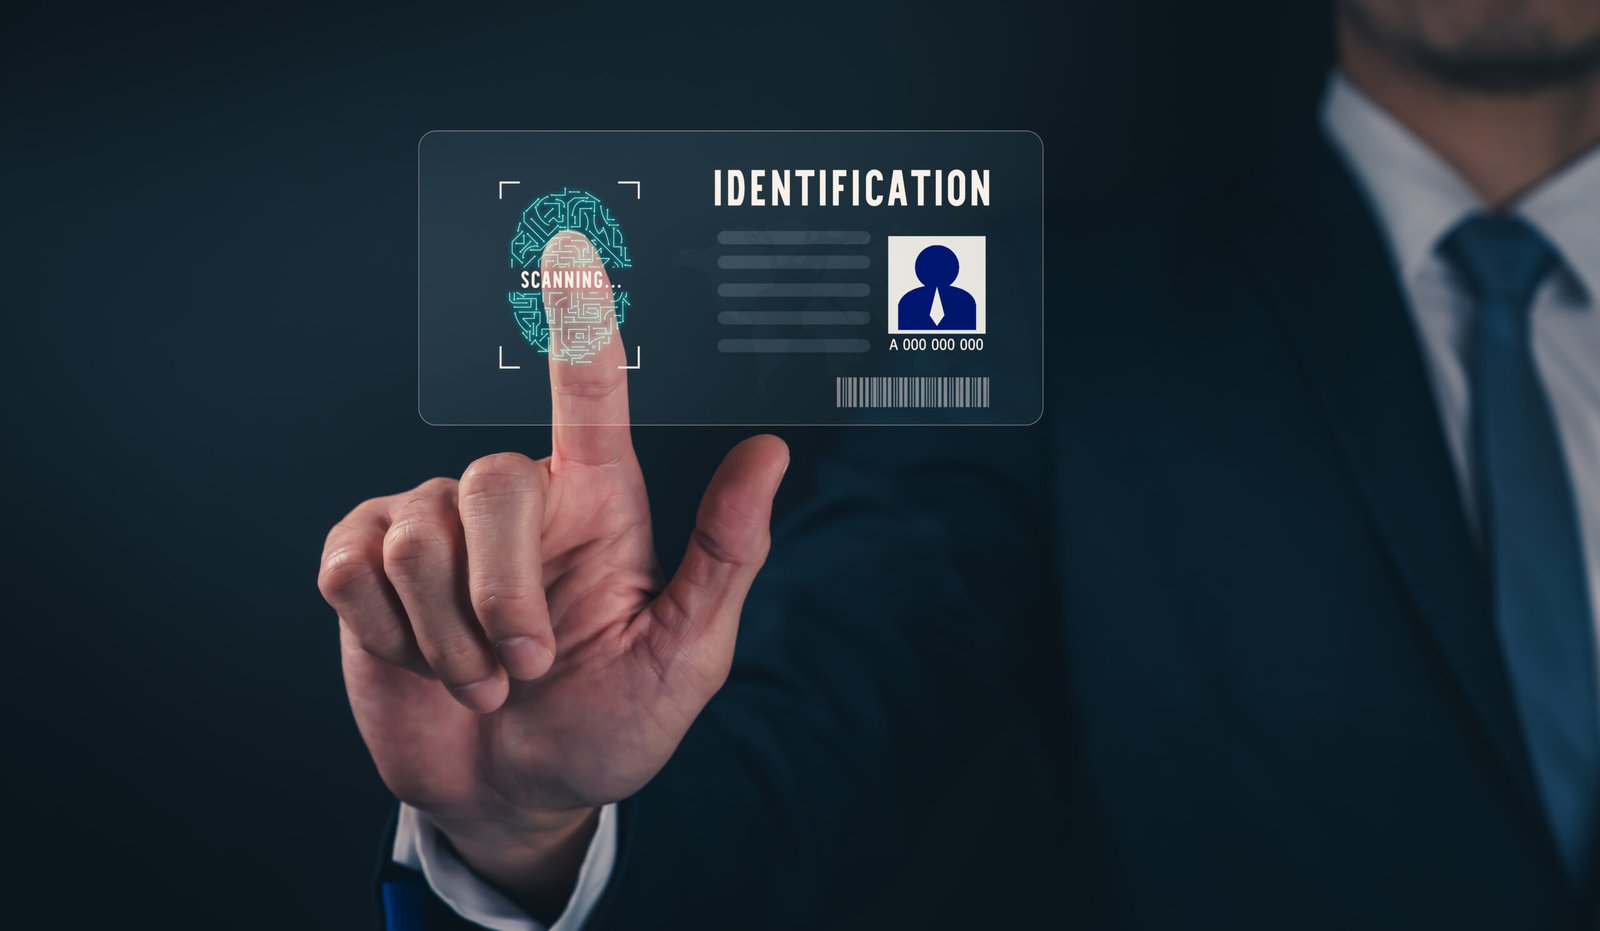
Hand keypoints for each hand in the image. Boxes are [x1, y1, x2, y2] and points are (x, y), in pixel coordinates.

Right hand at [317, 231, 788, 907]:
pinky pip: (351, 570)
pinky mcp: (362, 565)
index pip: (588, 395)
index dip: (578, 323)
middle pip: (489, 485)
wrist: (515, 797)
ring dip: (450, 640)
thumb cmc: (611, 722)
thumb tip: (772, 452)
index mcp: (597, 505)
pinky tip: (418, 661)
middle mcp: (514, 501)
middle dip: (503, 599)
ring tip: (481, 683)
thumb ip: (724, 555)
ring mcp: (431, 528)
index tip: (574, 248)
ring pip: (413, 539)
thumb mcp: (684, 653)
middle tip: (528, 672)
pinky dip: (389, 638)